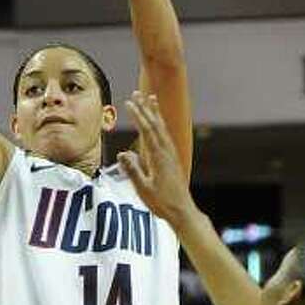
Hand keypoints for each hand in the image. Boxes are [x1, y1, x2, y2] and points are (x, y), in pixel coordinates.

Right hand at [118, 91, 194, 221]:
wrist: (182, 211)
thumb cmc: (162, 203)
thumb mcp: (144, 189)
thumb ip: (133, 171)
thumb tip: (122, 153)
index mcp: (158, 157)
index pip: (146, 131)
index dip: (138, 115)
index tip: (129, 103)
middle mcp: (166, 152)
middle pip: (155, 125)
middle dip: (145, 108)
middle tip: (137, 93)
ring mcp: (171, 154)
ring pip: (162, 128)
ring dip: (155, 113)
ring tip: (151, 99)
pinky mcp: (173, 159)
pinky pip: (166, 136)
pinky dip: (161, 125)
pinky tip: (158, 123)